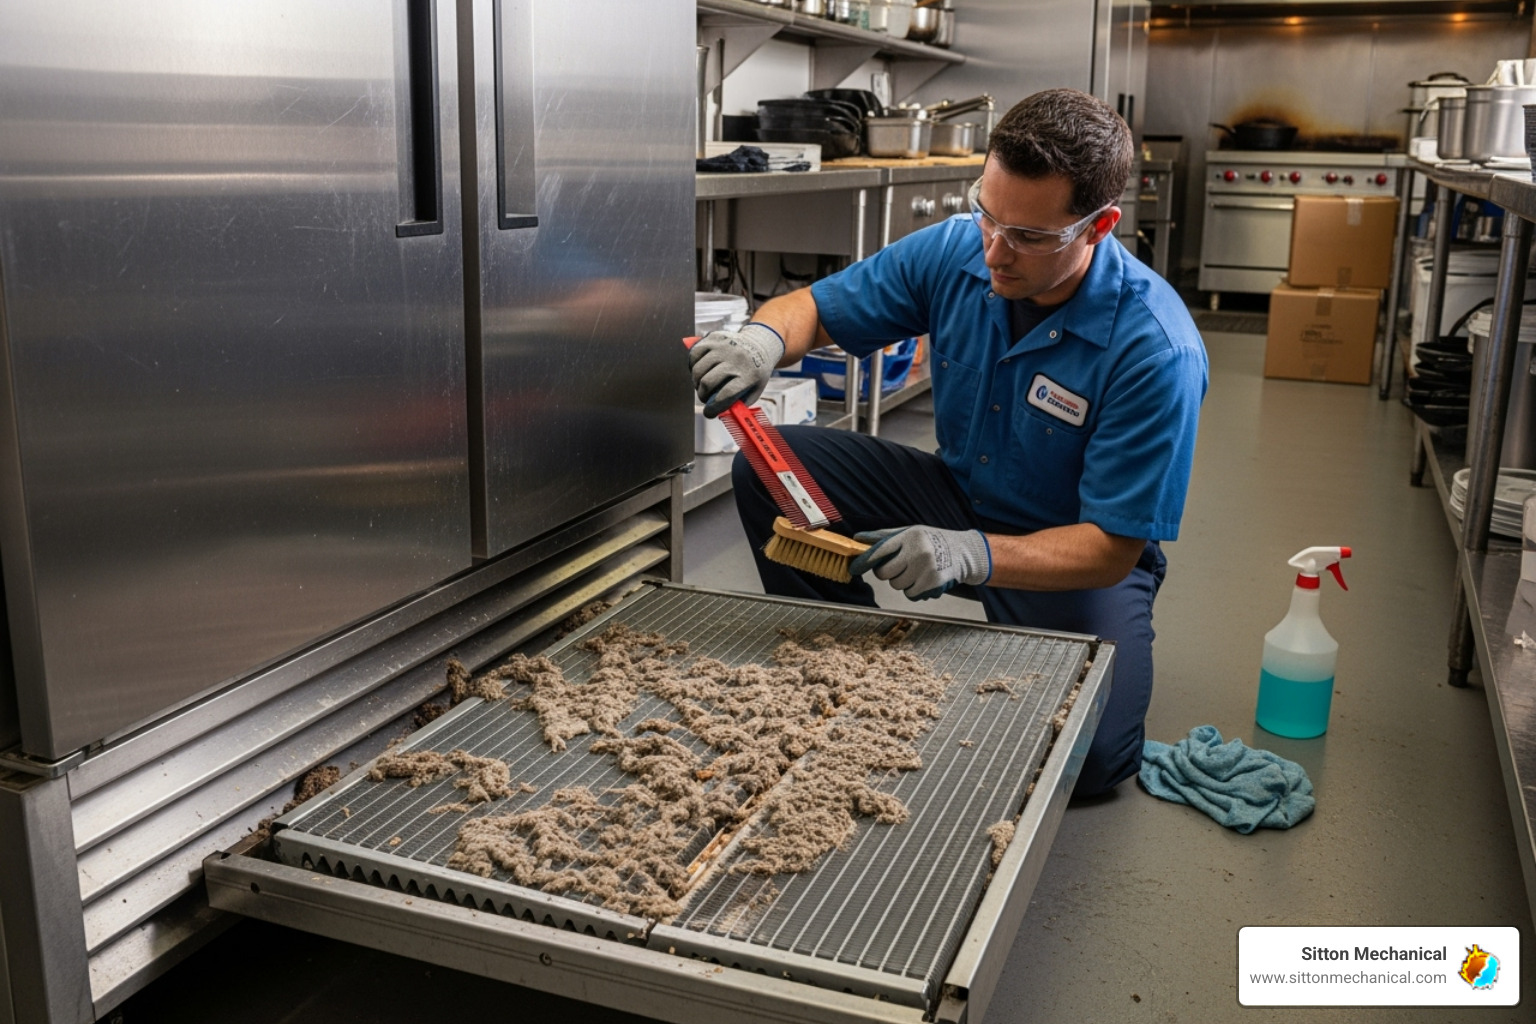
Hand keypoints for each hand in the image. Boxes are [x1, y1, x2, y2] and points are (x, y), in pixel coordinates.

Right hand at [690, 323, 783, 417]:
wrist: (761, 345)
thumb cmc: (755, 372)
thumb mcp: (754, 390)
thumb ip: (738, 403)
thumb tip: (718, 412)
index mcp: (749, 375)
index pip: (726, 395)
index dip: (713, 408)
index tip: (708, 413)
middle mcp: (736, 359)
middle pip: (707, 382)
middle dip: (702, 395)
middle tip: (705, 397)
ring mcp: (724, 346)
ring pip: (698, 370)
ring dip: (696, 382)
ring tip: (703, 384)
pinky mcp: (714, 338)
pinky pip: (694, 355)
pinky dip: (693, 366)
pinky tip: (700, 370)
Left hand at [849, 525, 991, 600]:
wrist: (963, 552)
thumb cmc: (933, 540)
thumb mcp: (910, 532)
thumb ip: (884, 537)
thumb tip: (858, 537)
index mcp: (909, 536)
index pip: (880, 550)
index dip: (864, 561)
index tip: (853, 568)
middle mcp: (917, 551)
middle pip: (884, 573)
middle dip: (887, 573)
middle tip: (899, 566)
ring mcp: (926, 568)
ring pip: (897, 585)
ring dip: (902, 581)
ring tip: (916, 570)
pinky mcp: (932, 583)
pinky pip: (910, 594)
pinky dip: (914, 590)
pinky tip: (923, 578)